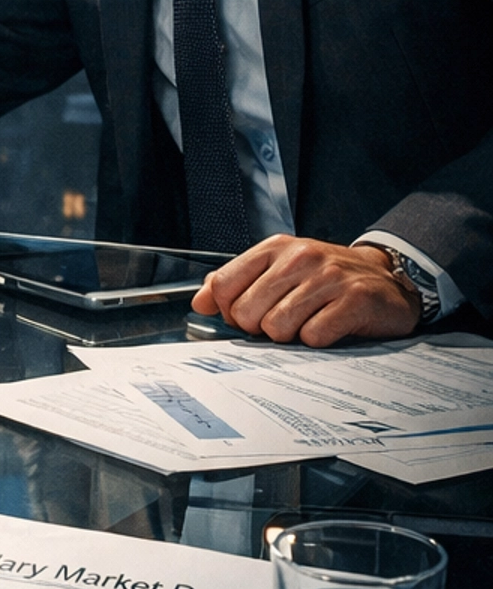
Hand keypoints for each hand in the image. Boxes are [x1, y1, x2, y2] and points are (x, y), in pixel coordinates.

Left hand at [190, 236, 420, 344]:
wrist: (387, 279)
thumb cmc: (327, 279)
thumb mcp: (280, 270)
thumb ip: (237, 283)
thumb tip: (201, 301)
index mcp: (276, 248)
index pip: (223, 285)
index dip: (229, 310)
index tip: (247, 314)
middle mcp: (301, 257)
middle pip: (247, 312)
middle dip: (260, 327)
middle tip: (285, 320)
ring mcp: (329, 277)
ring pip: (277, 327)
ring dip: (291, 335)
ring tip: (309, 321)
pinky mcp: (355, 300)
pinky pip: (314, 337)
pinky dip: (319, 340)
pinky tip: (331, 326)